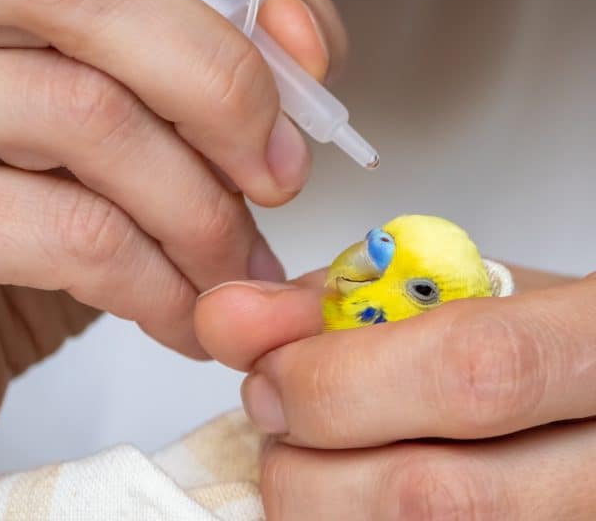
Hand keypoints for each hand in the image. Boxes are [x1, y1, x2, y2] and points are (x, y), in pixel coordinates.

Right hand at [0, 0, 346, 407]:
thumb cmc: (66, 195)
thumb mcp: (140, 107)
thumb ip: (221, 47)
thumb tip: (301, 44)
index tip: (270, 45)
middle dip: (221, 93)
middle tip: (280, 179)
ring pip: (91, 116)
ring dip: (203, 215)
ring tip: (242, 269)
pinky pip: (75, 234)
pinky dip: (158, 285)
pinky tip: (186, 309)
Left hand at [194, 265, 595, 518]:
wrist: (588, 393)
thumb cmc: (527, 333)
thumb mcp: (459, 293)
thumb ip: (348, 299)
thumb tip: (232, 316)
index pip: (471, 373)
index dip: (341, 379)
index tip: (269, 372)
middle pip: (433, 499)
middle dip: (311, 461)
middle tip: (278, 417)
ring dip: (323, 509)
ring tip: (315, 457)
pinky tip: (347, 492)